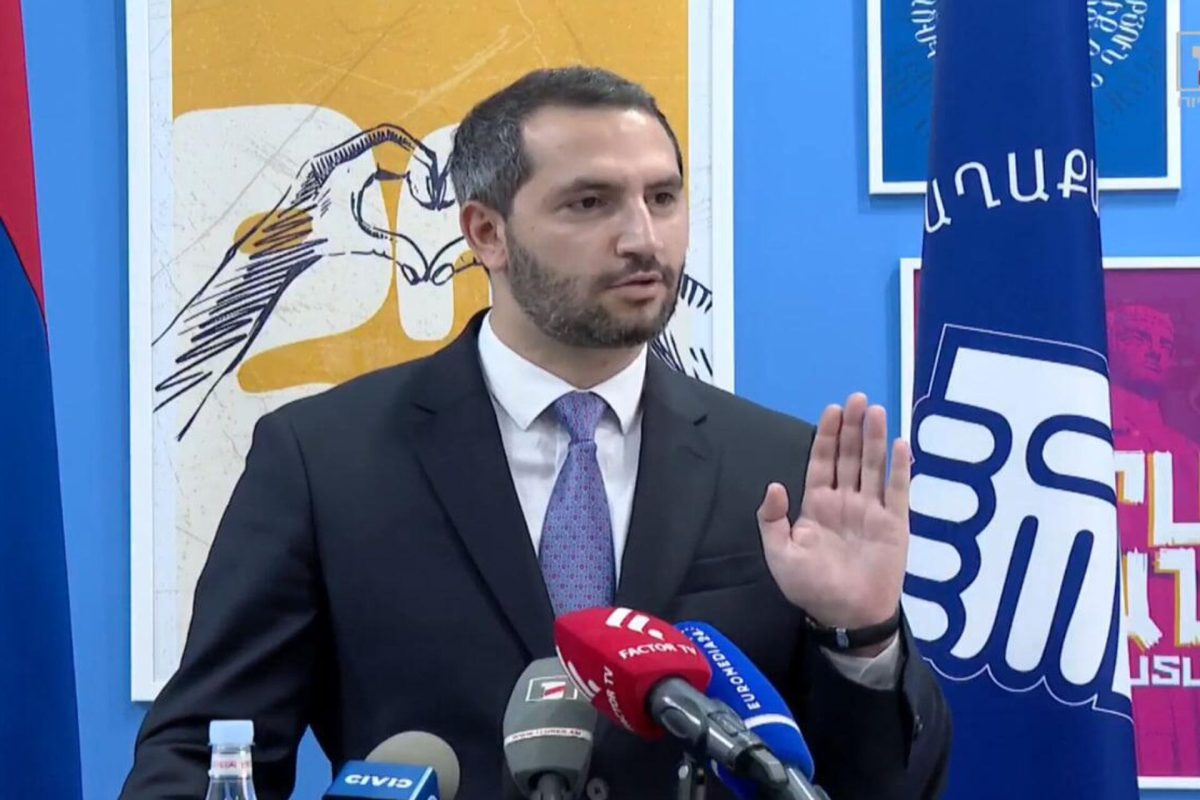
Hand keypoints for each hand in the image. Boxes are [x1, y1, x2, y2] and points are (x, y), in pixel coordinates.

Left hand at [759, 393, 910, 651]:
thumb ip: (772, 519)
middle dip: (853, 427)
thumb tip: (775, 484)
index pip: (822, 462)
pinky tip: (901, 444)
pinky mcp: (895, 523)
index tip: (832, 410)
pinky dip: (901, 467)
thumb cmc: (810, 587)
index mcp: (817, 506)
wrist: (847, 616)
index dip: (827, 436)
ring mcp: (872, 510)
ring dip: (875, 439)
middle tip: (858, 398)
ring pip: (873, 466)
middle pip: (849, 456)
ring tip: (877, 411)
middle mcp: (845, 502)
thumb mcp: (779, 554)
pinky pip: (898, 490)